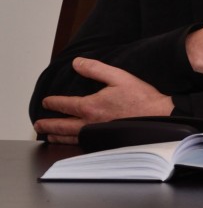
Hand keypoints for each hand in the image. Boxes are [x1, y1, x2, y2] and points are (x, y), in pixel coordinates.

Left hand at [35, 57, 173, 144]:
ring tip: (48, 135)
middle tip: (38, 124)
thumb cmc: (141, 98)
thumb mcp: (119, 76)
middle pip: (62, 125)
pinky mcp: (105, 142)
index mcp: (91, 106)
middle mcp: (89, 123)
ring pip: (70, 137)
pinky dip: (71, 144)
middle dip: (48, 123)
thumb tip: (77, 63)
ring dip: (56, 135)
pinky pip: (82, 144)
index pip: (65, 104)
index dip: (53, 102)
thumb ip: (95, 69)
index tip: (47, 102)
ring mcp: (97, 135)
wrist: (159, 116)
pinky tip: (71, 142)